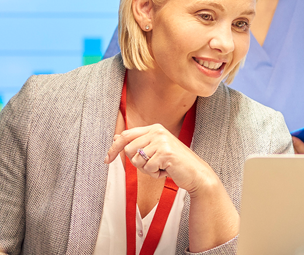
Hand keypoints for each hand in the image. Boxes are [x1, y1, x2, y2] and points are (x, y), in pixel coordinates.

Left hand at [105, 124, 220, 194]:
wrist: (196, 174)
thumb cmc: (175, 163)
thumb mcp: (155, 151)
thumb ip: (138, 143)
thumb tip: (116, 138)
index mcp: (155, 128)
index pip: (126, 135)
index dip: (114, 148)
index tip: (107, 159)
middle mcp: (158, 131)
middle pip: (128, 149)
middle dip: (137, 163)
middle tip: (152, 165)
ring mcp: (162, 141)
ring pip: (137, 160)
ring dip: (147, 170)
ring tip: (161, 167)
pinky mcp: (165, 153)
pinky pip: (148, 168)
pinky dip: (155, 174)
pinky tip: (166, 171)